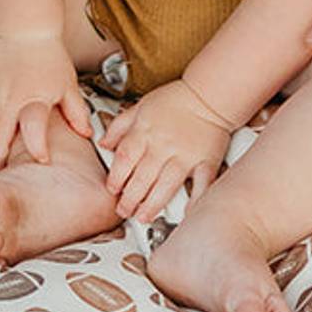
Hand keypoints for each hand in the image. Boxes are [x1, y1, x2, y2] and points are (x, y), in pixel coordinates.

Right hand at [0, 33, 92, 170]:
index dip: (37, 151)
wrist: (24, 26)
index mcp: (34, 99)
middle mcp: (7, 98)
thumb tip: (87, 135)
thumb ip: (77, 112)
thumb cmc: (49, 57)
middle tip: (6, 167)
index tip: (41, 160)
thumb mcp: (68, 84)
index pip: (34, 132)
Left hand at [96, 79, 229, 222]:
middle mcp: (163, 146)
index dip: (116, 178)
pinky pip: (201, 184)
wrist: (209, 94)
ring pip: (165, 186)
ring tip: (143, 216)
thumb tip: (103, 144)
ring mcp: (185, 156)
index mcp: (145, 132)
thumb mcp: (141, 106)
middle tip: (124, 210)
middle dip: (129, 199)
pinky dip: (195, 200)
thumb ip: (120, 126)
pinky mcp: (206, 162)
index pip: (124, 159)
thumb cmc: (175, 100)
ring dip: (152, 205)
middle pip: (142, 178)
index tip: (112, 189)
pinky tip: (186, 212)